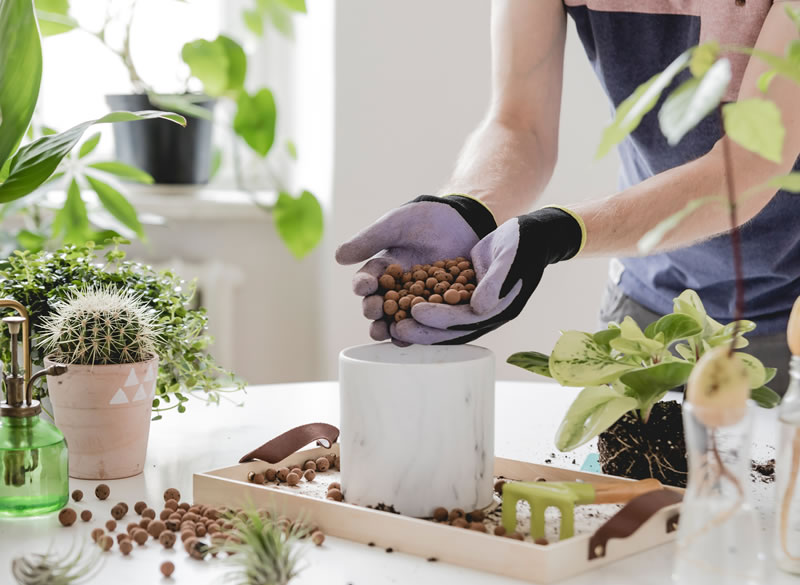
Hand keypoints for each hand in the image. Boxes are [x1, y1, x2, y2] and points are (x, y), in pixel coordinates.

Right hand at [335, 195, 495, 340]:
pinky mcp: (443, 307)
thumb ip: (370, 239)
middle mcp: (399, 289)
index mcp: (384, 270)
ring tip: (390, 333)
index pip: (368, 281)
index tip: (363, 287)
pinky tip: (420, 334)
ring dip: (394, 328)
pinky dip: (424, 330)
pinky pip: (431, 322)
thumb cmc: (427, 218)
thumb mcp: (396, 224)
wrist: (465, 220)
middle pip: (382, 307)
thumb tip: (338, 257)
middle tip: (374, 313)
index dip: (363, 286)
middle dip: (375, 312)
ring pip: (403, 319)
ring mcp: (421, 299)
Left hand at [393, 207, 584, 343]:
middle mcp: (484, 314)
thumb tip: (479, 307)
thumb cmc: (522, 243)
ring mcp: (474, 307)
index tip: (415, 312)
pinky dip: (422, 308)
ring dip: (418, 324)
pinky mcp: (464, 296)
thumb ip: (495, 281)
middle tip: (394, 328)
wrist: (530, 236)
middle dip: (422, 329)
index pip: (463, 319)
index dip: (439, 318)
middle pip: (449, 328)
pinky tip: (400, 306)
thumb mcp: (510, 258)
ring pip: (441, 321)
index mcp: (497, 309)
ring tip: (391, 324)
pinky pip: (440, 307)